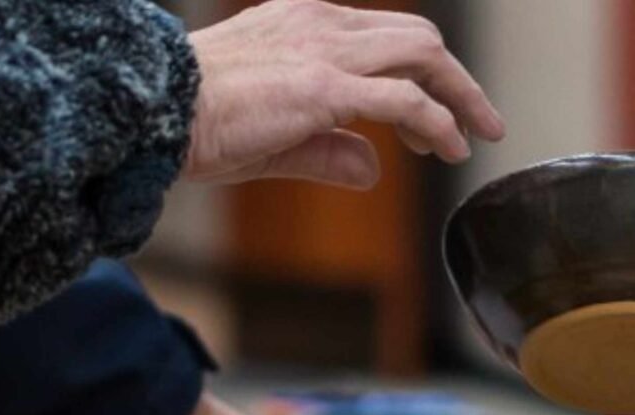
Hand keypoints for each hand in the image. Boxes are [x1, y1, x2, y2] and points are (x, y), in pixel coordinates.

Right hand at [185, 0, 504, 187]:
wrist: (152, 114)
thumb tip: (373, 170)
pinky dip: (438, 124)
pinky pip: (404, 100)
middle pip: (417, 38)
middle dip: (456, 82)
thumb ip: (330, 151)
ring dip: (461, 96)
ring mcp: (324, 50)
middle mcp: (320, 24)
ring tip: (482, 134)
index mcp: (305, 24)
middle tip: (480, 125)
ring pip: (423, 56)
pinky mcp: (325, 86)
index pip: (386, 37)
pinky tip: (451, 149)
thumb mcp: (279, 139)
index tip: (438, 123)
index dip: (424, 79)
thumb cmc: (198, 124)